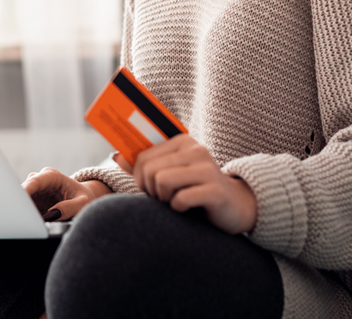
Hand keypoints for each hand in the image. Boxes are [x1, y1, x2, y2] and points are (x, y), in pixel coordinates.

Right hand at [22, 167, 111, 221]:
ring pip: (21, 201)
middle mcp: (40, 181)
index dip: (23, 191)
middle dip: (22, 205)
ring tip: (33, 225)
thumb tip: (50, 215)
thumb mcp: (82, 204)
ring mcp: (34, 190)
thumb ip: (68, 208)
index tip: (17, 203)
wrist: (84, 199)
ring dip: (24, 213)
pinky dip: (27, 217)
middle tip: (24, 221)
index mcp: (52, 176)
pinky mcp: (32, 201)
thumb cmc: (85, 199)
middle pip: (23, 191)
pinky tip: (34, 224)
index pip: (33, 181)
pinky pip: (25, 208)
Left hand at [116, 134, 257, 234]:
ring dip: (164, 199)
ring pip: (161, 181)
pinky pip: (180, 199)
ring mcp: (207, 169)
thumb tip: (117, 155)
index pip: (143, 156)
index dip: (139, 177)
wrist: (235, 206)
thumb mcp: (170, 174)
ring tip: (176, 201)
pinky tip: (190, 208)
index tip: (150, 187)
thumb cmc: (195, 190)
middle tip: (164, 197)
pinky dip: (179, 208)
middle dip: (151, 190)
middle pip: (150, 170)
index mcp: (183, 142)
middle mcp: (196, 150)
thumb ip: (143, 165)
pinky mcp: (215, 190)